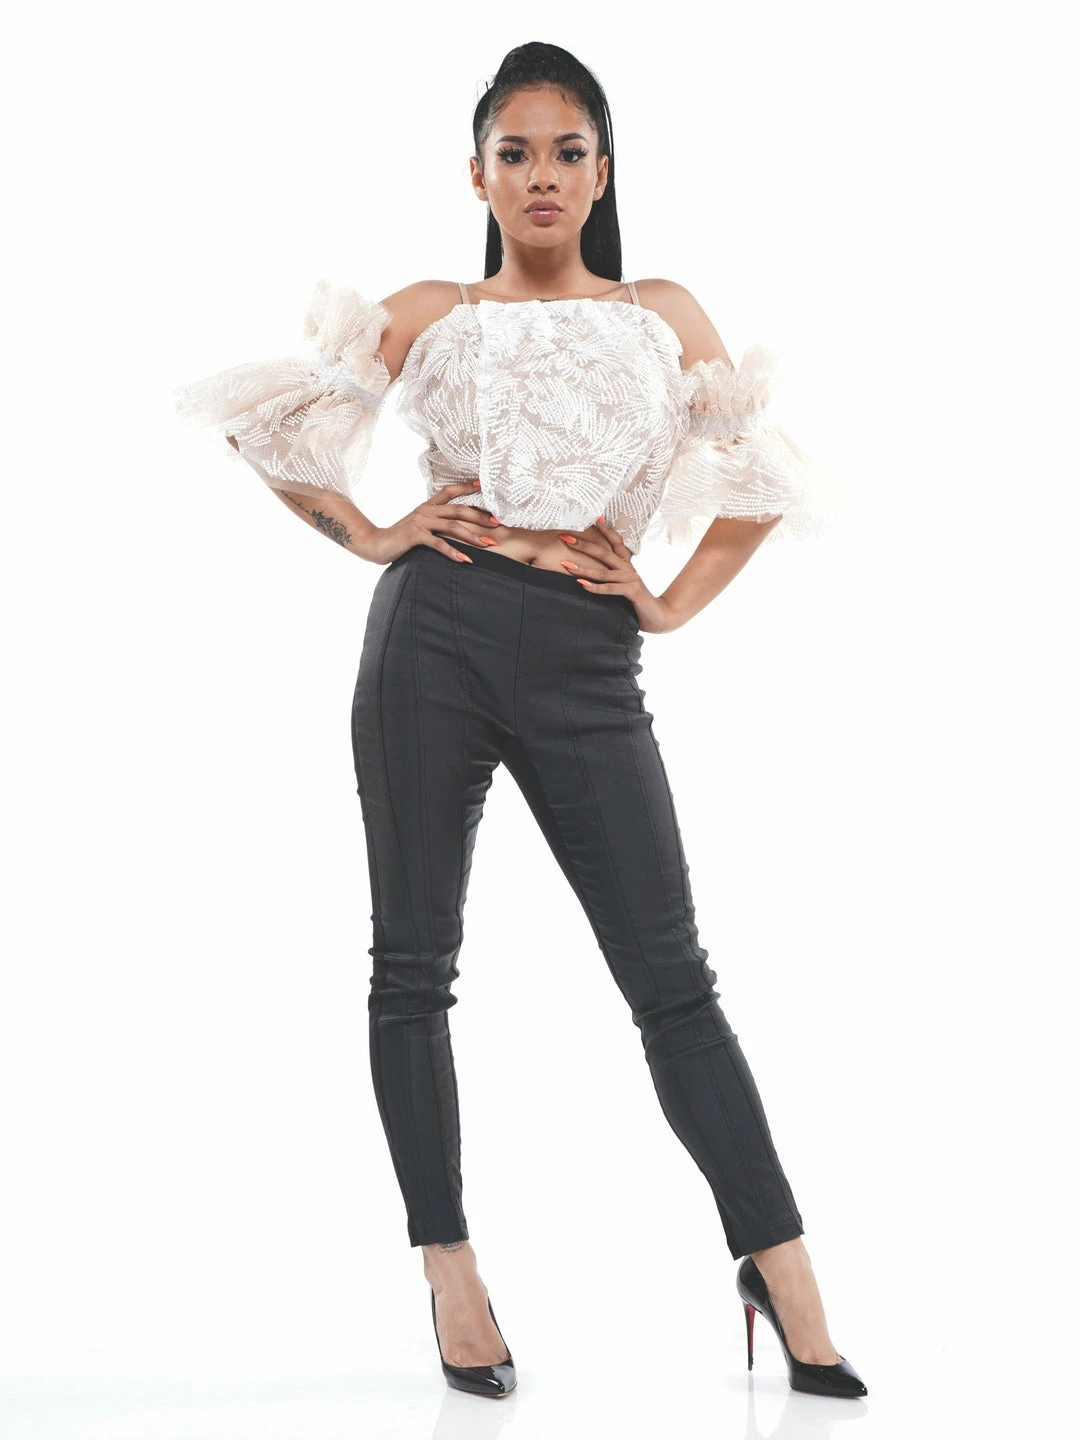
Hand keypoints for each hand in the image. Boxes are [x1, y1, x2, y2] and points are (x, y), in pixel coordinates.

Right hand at [364, 480, 503, 563]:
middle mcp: (426, 510)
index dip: (466, 487)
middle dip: (480, 517)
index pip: (449, 491)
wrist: (376, 544)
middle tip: (497, 524)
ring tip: (489, 544)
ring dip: (473, 536)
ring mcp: (420, 522)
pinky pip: (438, 544)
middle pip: (458, 510)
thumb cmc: (400, 538)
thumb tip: (454, 528)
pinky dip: (453, 552)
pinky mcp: (415, 535)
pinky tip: (465, 559)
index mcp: (427, 506)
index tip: (482, 485)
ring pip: (452, 526)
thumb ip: (434, 523)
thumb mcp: (419, 526)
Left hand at [558, 517, 683, 633]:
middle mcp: (628, 569)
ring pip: (603, 572)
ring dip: (583, 568)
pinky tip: (582, 584)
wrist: (658, 616)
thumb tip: (589, 577)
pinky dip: (595, 587)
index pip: (617, 542)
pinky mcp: (631, 591)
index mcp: (626, 566)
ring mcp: (630, 579)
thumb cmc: (637, 603)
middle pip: (604, 553)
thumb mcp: (623, 587)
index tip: (595, 518)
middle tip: (566, 537)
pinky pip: (610, 588)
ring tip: (566, 565)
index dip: (607, 530)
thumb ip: (611, 579)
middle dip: (583, 544)